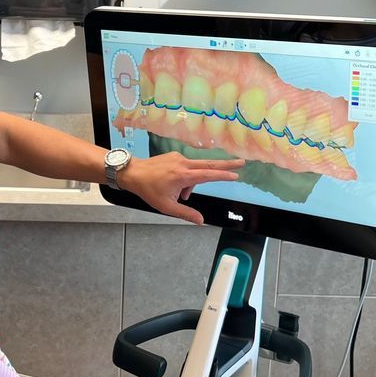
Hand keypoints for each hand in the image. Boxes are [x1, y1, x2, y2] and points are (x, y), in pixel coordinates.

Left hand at [117, 153, 244, 224]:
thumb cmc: (148, 190)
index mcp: (183, 176)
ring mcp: (179, 158)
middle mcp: (183, 163)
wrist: (133, 173)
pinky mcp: (174, 156)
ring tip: (181, 195)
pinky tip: (175, 185)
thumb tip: (201, 221)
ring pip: (196, 170)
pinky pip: (187, 167)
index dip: (223, 175)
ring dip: (194, 182)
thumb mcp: (166, 207)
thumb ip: (186, 214)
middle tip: (242, 162)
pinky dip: (186, 177)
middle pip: (210, 163)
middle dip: (227, 164)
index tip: (235, 174)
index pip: (208, 175)